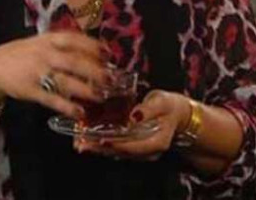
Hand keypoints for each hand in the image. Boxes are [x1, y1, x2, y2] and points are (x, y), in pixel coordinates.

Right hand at [0, 31, 110, 118]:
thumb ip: (62, 45)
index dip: (93, 46)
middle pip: (74, 61)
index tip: (108, 54)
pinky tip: (79, 112)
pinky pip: (52, 99)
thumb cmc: (22, 54)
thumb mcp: (40, 42)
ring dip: (85, 90)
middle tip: (110, 79)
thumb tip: (93, 51)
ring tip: (100, 97)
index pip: (75, 40)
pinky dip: (67, 107)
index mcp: (48, 40)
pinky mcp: (31, 91)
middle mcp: (44, 54)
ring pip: (65, 81)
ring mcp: (37, 72)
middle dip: (95, 70)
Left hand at [75, 90, 190, 160]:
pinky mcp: (133, 146)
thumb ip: (149, 109)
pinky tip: (87, 137)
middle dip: (99, 148)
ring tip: (79, 141)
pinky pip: (116, 147)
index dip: (116, 144)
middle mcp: (147, 151)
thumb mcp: (162, 103)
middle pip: (120, 151)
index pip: (133, 146)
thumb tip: (135, 115)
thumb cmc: (169, 106)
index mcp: (156, 142)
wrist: (176, 114)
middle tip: (80, 142)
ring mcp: (139, 151)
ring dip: (97, 147)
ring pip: (115, 151)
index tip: (100, 140)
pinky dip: (101, 143)